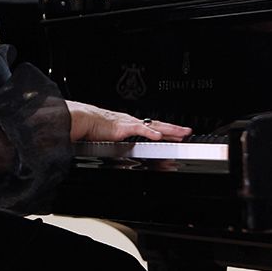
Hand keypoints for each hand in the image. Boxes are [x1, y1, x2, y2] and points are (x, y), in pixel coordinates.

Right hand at [66, 100, 191, 142]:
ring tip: (181, 133)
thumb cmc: (92, 127)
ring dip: (169, 130)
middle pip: (158, 125)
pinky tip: (159, 136)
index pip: (153, 127)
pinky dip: (150, 133)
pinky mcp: (122, 127)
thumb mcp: (111, 136)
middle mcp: (132, 122)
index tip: (179, 134)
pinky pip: (139, 129)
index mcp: (130, 124)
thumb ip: (120, 142)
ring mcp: (129, 124)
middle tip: (189, 132)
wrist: (82, 120)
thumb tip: (125, 150)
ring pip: (153, 126)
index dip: (167, 130)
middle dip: (174, 129)